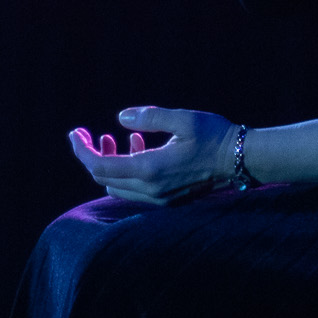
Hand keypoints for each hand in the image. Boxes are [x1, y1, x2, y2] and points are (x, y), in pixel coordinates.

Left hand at [70, 107, 238, 205]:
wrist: (241, 159)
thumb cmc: (215, 135)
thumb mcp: (184, 119)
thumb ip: (151, 117)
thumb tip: (121, 118)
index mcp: (150, 169)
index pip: (99, 167)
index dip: (81, 151)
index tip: (75, 133)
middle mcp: (150, 189)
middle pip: (104, 178)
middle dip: (93, 156)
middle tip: (95, 134)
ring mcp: (159, 198)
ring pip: (117, 186)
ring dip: (111, 164)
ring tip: (121, 138)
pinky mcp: (167, 199)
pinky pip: (135, 188)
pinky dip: (128, 169)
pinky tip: (140, 147)